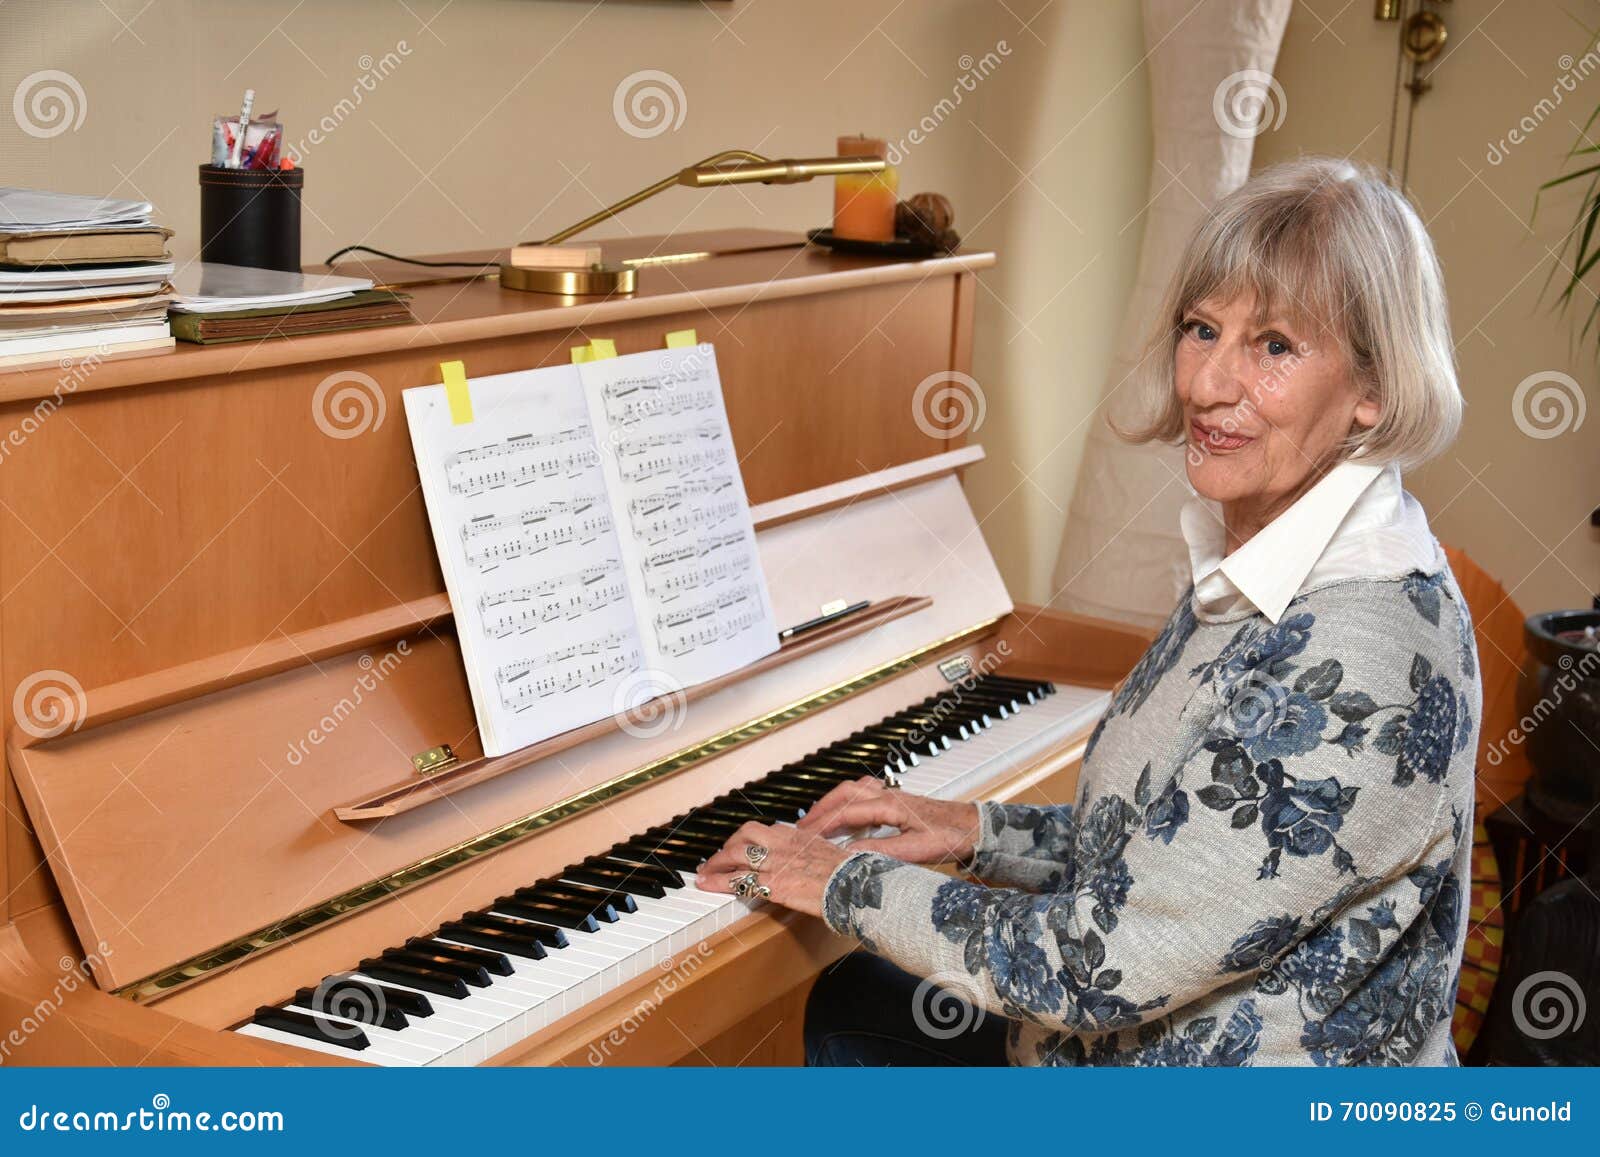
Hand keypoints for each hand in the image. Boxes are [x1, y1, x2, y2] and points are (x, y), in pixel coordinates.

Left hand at [696, 822, 852, 918]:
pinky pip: (738, 880)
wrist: (856, 887)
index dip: (748, 838)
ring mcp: (776, 863)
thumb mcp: (830, 854)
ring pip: (736, 855)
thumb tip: (810, 859)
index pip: (765, 830)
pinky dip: (718, 881)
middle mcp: (783, 844)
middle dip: (728, 846)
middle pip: (745, 835)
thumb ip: (814, 853)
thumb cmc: (849, 875)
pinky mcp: (772, 884)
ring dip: (717, 862)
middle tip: (718, 857)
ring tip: (706, 871)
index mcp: (798, 836)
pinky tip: (707, 884)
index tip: (741, 846)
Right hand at [794, 776, 979, 866]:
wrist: (973, 827)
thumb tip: (849, 856)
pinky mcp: (898, 801)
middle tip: (801, 829)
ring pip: (853, 791)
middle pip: (843, 795)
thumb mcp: (915, 850)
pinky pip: (865, 794)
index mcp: (889, 805)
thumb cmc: (951, 837)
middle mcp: (888, 795)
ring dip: (832, 804)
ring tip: (817, 822)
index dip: (822, 825)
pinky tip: (847, 817)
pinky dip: (848, 802)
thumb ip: (881, 852)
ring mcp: (893, 795)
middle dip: (820, 811)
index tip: (804, 838)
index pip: (845, 813)